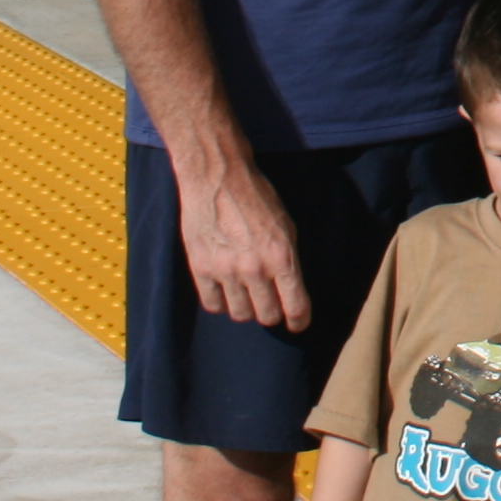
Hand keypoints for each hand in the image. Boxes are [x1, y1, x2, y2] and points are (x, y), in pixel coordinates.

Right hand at [173, 152, 307, 332]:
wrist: (216, 177)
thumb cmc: (256, 197)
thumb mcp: (286, 226)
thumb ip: (287, 260)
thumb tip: (290, 289)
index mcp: (281, 256)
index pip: (295, 307)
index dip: (299, 320)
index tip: (298, 323)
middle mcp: (254, 268)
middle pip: (267, 316)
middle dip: (273, 313)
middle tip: (271, 303)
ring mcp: (225, 270)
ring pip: (240, 314)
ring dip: (247, 308)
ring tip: (247, 294)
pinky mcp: (200, 268)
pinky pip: (213, 304)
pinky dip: (222, 301)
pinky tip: (226, 289)